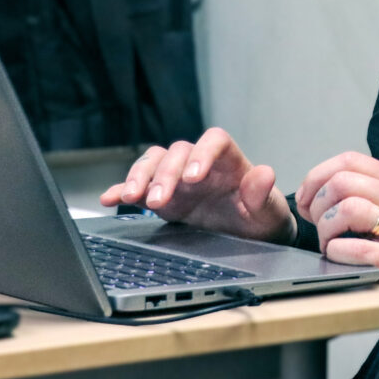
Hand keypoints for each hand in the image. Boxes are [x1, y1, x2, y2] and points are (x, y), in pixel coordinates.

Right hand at [99, 127, 294, 243]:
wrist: (250, 237)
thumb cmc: (261, 218)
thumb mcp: (268, 211)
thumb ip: (263, 193)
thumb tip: (264, 173)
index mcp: (230, 162)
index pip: (214, 140)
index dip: (202, 153)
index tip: (194, 177)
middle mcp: (201, 164)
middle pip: (178, 152)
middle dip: (165, 174)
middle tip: (159, 200)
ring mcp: (180, 179)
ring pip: (155, 162)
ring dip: (141, 177)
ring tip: (132, 197)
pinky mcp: (164, 197)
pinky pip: (139, 187)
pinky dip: (122, 189)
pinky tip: (110, 198)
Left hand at [295, 151, 378, 291]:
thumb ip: (363, 192)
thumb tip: (312, 193)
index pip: (350, 160)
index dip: (317, 176)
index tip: (305, 198)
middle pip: (343, 182)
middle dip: (318, 205)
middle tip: (319, 224)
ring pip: (348, 209)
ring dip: (326, 230)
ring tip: (330, 243)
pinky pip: (355, 249)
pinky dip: (336, 253)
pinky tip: (340, 257)